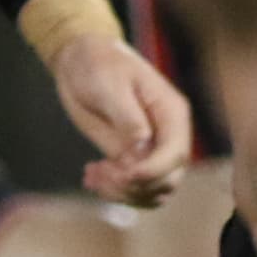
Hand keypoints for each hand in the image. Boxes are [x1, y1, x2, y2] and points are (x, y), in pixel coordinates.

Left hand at [51, 33, 195, 203]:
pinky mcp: (133, 159)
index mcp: (171, 113)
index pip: (175, 154)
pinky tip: (91, 177)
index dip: (152, 171)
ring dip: (123, 194)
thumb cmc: (99, 65)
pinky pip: (134, 189)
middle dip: (135, 186)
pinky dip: (115, 193)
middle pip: (168, 179)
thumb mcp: (111, 84)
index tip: (123, 174)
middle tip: (102, 173)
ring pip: (152, 192)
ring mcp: (151, 150)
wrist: (82, 62)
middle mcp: (167, 136)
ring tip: (93, 175)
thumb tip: (143, 145)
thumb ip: (128, 116)